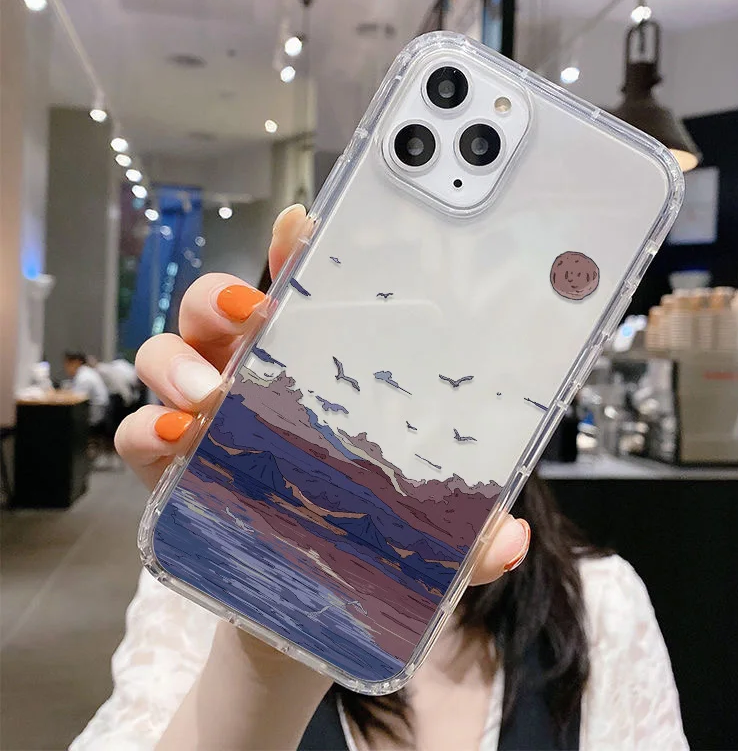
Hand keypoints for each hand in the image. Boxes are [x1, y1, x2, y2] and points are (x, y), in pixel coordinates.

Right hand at [117, 201, 529, 584]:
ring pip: (167, 351)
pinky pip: (137, 431)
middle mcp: (249, 377)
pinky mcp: (166, 469)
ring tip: (206, 390)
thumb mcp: (415, 529)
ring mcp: (202, 418)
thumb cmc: (358, 537)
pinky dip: (146, 428)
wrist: (301, 605)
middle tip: (251, 312)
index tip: (304, 224)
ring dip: (177, 359)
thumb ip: (464, 532)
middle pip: (218, 306)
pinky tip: (174, 441)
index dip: (296, 251)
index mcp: (310, 368)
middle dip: (222, 295)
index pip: (300, 293)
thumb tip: (509, 540)